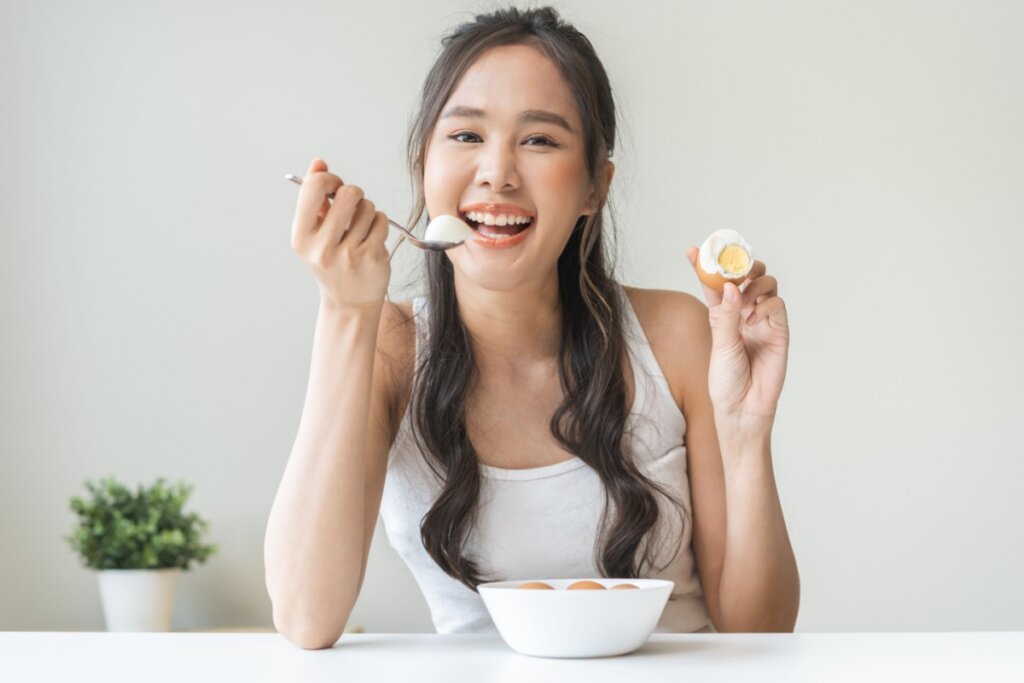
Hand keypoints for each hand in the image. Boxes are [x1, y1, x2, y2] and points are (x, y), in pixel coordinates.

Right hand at [290, 158, 390, 309]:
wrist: (349, 301)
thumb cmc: (331, 261)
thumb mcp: (314, 232)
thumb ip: (314, 197)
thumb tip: (319, 163)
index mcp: (301, 237)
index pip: (314, 187)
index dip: (329, 179)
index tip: (334, 188)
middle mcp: (322, 248)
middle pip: (348, 193)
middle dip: (354, 194)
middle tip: (352, 207)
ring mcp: (348, 254)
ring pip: (368, 206)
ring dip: (367, 212)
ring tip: (360, 229)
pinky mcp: (372, 257)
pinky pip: (381, 220)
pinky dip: (379, 224)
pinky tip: (371, 239)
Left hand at [686, 246, 789, 421]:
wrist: (744, 408)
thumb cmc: (727, 380)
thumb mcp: (720, 345)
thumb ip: (725, 315)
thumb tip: (728, 285)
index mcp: (721, 314)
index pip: (714, 283)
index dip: (704, 264)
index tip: (691, 249)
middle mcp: (742, 313)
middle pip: (747, 275)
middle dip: (741, 265)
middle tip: (734, 269)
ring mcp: (762, 319)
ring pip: (766, 284)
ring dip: (754, 284)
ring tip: (743, 303)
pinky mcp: (779, 330)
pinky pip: (778, 304)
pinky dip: (766, 305)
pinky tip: (752, 320)